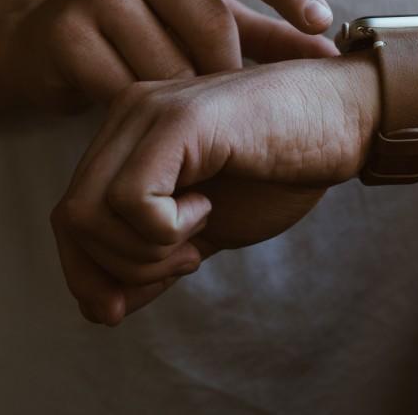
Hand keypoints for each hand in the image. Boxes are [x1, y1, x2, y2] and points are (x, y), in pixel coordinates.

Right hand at [2, 0, 335, 110]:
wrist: (52, 45)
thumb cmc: (152, 29)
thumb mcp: (213, 22)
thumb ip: (272, 37)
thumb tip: (335, 57)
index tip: (321, 21)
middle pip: (214, 25)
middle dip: (226, 73)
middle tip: (221, 101)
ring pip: (170, 64)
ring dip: (180, 97)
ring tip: (170, 101)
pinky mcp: (64, 29)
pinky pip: (125, 88)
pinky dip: (139, 109)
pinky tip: (133, 109)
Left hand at [51, 54, 378, 324]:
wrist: (347, 117)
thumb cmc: (284, 165)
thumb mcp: (207, 226)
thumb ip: (151, 257)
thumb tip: (99, 306)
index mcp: (131, 134)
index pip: (72, 218)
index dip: (101, 270)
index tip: (168, 272)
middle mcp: (130, 114)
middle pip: (70, 220)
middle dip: (121, 269)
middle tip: (188, 258)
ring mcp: (152, 111)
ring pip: (87, 214)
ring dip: (144, 252)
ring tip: (200, 230)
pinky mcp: (182, 120)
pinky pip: (131, 200)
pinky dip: (164, 229)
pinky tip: (209, 207)